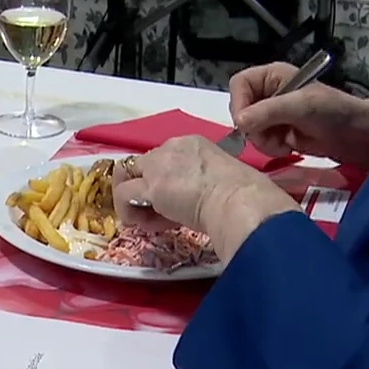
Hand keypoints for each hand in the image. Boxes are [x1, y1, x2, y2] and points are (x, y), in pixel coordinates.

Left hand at [112, 136, 297, 264]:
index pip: (164, 160)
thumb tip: (207, 200)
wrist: (241, 201)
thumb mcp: (224, 178)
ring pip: (126, 178)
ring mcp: (158, 165)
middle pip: (142, 167)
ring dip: (134, 202)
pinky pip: (123, 196)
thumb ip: (208, 182)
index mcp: (192, 144)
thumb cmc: (245, 194)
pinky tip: (147, 225)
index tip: (178, 203)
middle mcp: (171, 148)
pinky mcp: (150, 186)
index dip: (165, 182)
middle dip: (145, 191)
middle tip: (160, 214)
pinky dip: (130, 213)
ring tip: (152, 221)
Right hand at [229, 62, 368, 169]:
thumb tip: (239, 122)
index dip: (238, 103)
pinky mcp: (278, 133)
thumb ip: (268, 111)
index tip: (246, 123)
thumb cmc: (331, 110)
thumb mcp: (300, 106)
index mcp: (271, 76)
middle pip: (240, 109)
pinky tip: (289, 146)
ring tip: (286, 142)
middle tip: (272, 136)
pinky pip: (261, 142)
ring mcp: (272, 114)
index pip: (239, 84)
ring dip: (264, 141)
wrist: (356, 134)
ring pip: (249, 129)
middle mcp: (268, 93)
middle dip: (254, 127)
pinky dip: (271, 148)